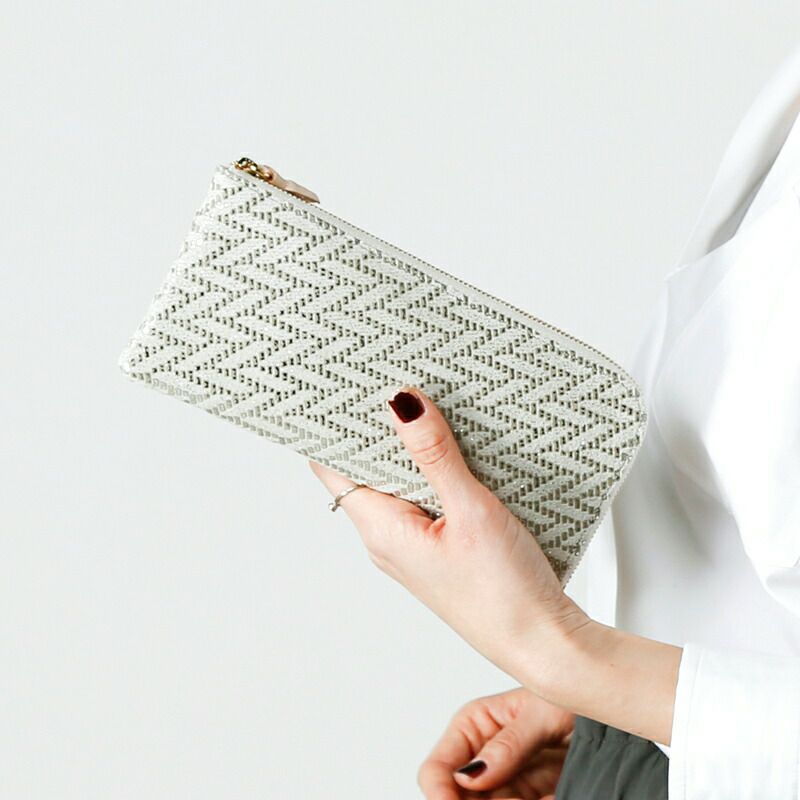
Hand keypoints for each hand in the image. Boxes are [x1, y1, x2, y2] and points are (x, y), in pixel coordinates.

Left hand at [308, 386, 590, 686]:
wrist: (541, 642)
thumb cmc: (505, 595)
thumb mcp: (470, 511)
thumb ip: (435, 455)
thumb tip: (404, 405)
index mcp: (381, 530)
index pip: (334, 465)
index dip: (335, 425)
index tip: (347, 389)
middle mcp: (388, 540)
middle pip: (365, 470)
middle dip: (379, 430)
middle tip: (399, 388)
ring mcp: (412, 546)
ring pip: (397, 484)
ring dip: (411, 451)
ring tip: (432, 414)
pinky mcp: (437, 549)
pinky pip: (423, 500)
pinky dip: (434, 473)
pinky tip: (456, 456)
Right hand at [418, 687, 573, 798]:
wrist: (613, 707)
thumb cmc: (575, 692)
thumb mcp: (544, 711)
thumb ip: (509, 743)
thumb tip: (470, 772)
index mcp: (475, 725)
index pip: (438, 768)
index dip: (440, 794)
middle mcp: (486, 757)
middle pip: (460, 798)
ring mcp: (509, 783)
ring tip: (537, 793)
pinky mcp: (533, 797)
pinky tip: (547, 795)